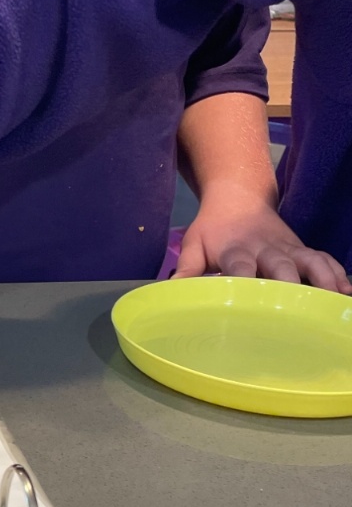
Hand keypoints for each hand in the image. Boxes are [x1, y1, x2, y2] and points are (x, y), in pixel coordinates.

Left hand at [175, 190, 351, 291]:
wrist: (238, 196)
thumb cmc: (212, 228)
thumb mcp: (193, 244)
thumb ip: (186, 269)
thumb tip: (171, 292)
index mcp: (235, 249)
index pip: (241, 267)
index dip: (246, 282)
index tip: (250, 303)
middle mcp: (264, 248)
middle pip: (280, 266)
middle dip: (289, 285)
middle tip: (296, 311)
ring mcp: (287, 247)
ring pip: (308, 261)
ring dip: (322, 279)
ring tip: (333, 301)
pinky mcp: (301, 247)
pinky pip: (322, 258)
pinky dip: (335, 272)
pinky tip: (345, 292)